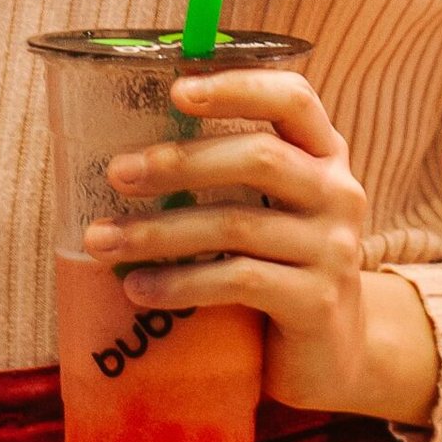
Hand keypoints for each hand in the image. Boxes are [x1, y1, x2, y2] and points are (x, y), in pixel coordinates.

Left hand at [81, 68, 440, 423]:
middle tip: (117, 174)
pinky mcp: (318, 302)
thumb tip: (129, 150)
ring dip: (160, 232)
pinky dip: (181, 283)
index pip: (293, 98)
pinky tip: (139, 290)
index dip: (238, 86)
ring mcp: (334, 249)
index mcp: (323, 153)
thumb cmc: (281, 265)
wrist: (332, 355)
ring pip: (236, 224)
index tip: (177, 89)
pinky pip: (239, 281)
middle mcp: (338, 192)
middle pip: (258, 158)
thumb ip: (227, 172)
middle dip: (179, 162)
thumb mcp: (267, 207)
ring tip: (104, 242)